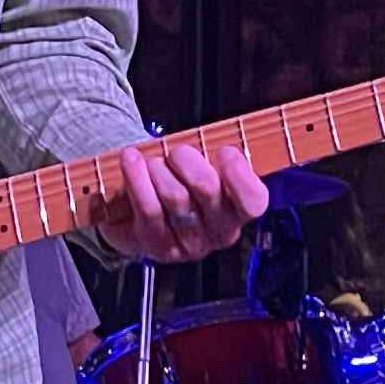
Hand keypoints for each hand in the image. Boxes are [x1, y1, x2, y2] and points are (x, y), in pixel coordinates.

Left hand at [92, 139, 266, 266]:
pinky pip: (148, 207)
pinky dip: (137, 177)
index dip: (240, 175)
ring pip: (175, 196)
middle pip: (207, 188)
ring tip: (151, 162)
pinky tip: (131, 159)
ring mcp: (188, 243)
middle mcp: (218, 232)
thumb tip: (212, 138)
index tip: (225, 152)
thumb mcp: (202, 168)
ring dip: (159, 168)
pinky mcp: (156, 245)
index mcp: (238, 211)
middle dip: (186, 158)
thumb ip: (213, 157)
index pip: (253, 200)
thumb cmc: (176, 185)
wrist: (136, 218)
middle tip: (174, 153)